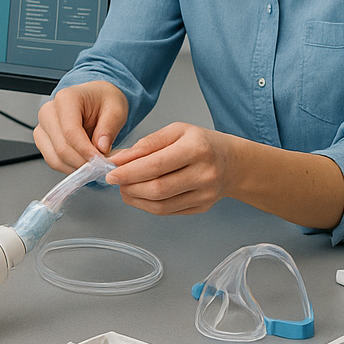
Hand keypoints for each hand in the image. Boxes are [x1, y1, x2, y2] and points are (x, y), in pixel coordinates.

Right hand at [35, 80, 128, 170]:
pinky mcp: (43, 140)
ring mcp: (43, 127)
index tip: (100, 160)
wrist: (96, 99)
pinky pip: (53, 161)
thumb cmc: (103, 100)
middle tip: (101, 166)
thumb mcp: (116, 109)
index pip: (70, 131)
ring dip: (77, 167)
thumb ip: (109, 128)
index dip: (85, 150)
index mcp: (66, 98)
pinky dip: (70, 167)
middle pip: (61, 147)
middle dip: (83, 161)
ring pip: (55, 158)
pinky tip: (84, 162)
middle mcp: (49, 112)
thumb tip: (101, 148)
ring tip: (95, 164)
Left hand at [105, 122, 235, 214]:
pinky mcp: (202, 207)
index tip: (111, 172)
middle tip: (116, 181)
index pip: (156, 165)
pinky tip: (141, 196)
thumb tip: (119, 159)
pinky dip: (148, 206)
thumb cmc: (202, 143)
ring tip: (126, 188)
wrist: (232, 163)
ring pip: (161, 205)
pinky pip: (168, 211)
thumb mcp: (176, 131)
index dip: (129, 172)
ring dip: (136, 199)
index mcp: (197, 148)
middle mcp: (204, 173)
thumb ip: (146, 144)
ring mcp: (205, 194)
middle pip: (157, 189)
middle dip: (130, 187)